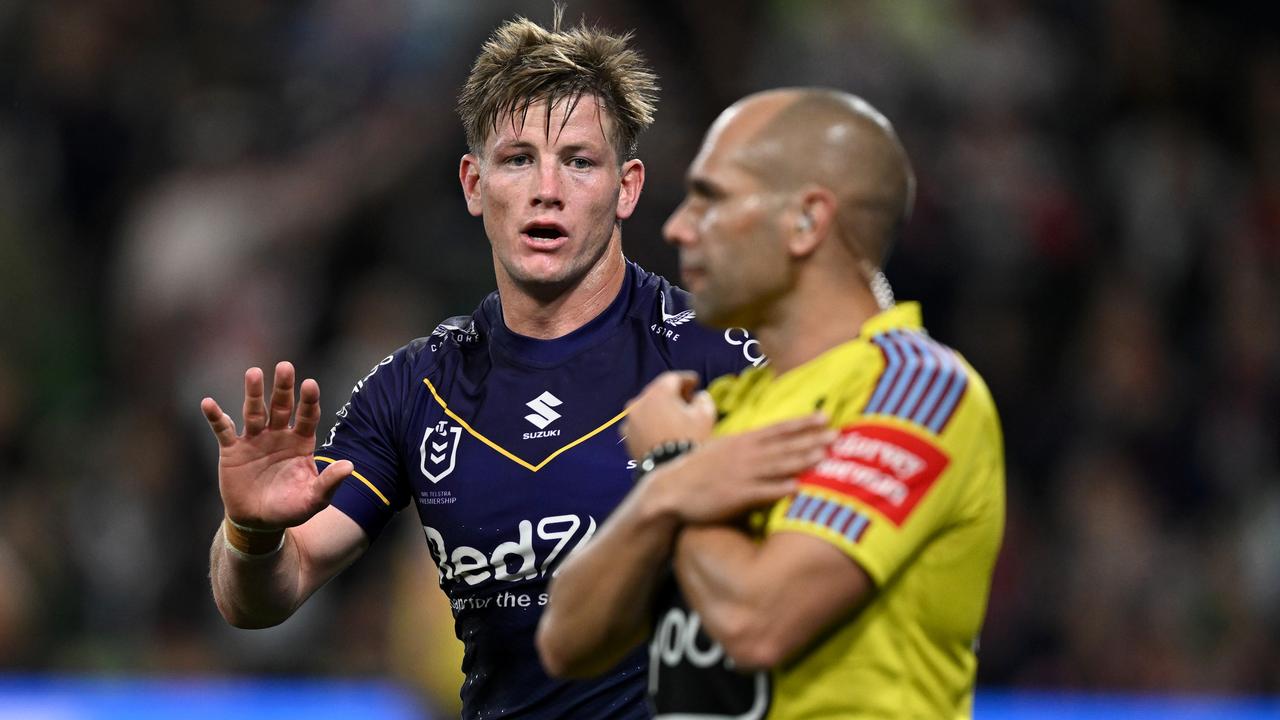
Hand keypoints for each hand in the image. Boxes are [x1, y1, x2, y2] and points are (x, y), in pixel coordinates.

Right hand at [201, 361, 351, 530]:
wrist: (259, 521)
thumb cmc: (290, 508)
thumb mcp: (313, 500)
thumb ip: (329, 483)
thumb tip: (349, 466)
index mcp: (301, 442)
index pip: (307, 416)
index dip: (309, 401)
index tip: (310, 384)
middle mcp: (279, 434)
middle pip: (282, 406)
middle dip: (283, 387)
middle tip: (285, 366)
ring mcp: (255, 439)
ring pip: (254, 411)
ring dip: (254, 393)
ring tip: (254, 372)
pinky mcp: (232, 449)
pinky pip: (223, 430)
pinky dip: (216, 417)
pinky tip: (208, 403)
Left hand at [622, 371, 715, 459]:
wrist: (670, 473)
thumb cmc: (690, 439)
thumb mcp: (705, 415)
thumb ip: (703, 399)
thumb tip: (698, 396)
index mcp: (658, 392)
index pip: (673, 378)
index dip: (686, 379)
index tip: (696, 382)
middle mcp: (639, 402)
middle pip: (657, 391)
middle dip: (672, 393)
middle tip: (686, 398)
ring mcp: (630, 420)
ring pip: (647, 407)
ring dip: (659, 408)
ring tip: (673, 416)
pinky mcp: (626, 437)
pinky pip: (640, 423)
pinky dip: (650, 422)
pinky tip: (660, 429)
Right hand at [645, 413, 834, 524]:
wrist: (670, 490)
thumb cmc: (696, 471)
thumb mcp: (721, 450)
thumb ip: (745, 446)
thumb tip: (766, 443)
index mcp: (742, 442)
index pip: (778, 429)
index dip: (803, 423)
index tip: (826, 417)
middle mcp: (745, 455)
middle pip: (784, 445)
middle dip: (812, 439)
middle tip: (839, 435)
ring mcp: (741, 475)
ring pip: (778, 466)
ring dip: (802, 460)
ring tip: (825, 456)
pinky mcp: (735, 497)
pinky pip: (762, 492)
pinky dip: (779, 488)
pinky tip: (797, 487)